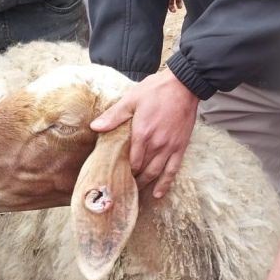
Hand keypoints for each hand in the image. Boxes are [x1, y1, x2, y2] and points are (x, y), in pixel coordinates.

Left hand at [91, 68, 198, 197]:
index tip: (115, 175)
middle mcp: (156, 144)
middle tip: (123, 187)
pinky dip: (165, 184)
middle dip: (132, 180)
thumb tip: (95, 126)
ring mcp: (170, 147)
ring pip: (156, 173)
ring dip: (145, 184)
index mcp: (142, 133)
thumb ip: (114, 116)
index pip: (131, 160)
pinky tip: (158, 194)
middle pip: (142, 169)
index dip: (123, 170)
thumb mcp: (131, 99)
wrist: (184, 85)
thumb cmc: (156, 90)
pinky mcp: (181, 147)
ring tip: (136, 192)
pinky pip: (173, 170)